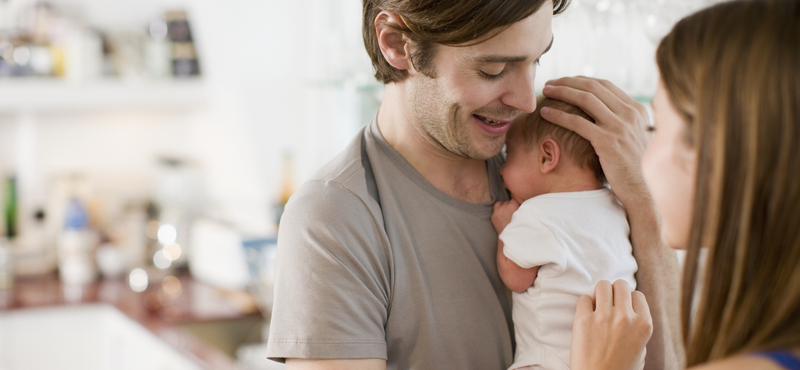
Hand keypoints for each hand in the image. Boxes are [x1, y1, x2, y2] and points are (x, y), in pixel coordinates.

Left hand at [492, 199, 519, 233]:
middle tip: (512, 211)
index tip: (516, 207)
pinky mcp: (493, 217)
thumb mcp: (522, 215)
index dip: (515, 204)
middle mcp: (504, 207)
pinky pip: (495, 211)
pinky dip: (498, 213)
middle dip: (508, 205)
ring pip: (499, 204)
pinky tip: (501, 218)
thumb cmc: (519, 226)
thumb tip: (521, 203)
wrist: (511, 236)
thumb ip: (521, 208)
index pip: (513, 199)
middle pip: (506, 202)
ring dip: (501, 206)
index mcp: (513, 205)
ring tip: (505, 212)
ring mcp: (497, 211)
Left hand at [541, 77, 650, 208]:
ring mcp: (619, 127)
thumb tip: (600, 108)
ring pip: (585, 100)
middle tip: (549, 83)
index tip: (563, 81)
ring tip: (545, 92)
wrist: (638, 190)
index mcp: (636, 109)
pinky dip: (559, 115)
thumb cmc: (629, 166)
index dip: (580, 80)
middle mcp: (630, 114)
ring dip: (561, 92)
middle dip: (567, 82)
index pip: (604, 84)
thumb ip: (620, 120)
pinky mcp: (607, 142)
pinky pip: (578, 122)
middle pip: (593, 88)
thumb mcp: (631, 136)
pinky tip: (545, 112)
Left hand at [570, 280, 652, 369]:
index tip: (622, 310)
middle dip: (614, 292)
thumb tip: (630, 310)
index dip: (628, 301)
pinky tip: (586, 316)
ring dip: (599, 294)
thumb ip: (637, 328)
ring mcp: (604, 318)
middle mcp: (625, 318)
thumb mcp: (640, 350)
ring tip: (597, 307)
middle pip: (621, 285)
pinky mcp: (583, 321)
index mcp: (644, 325)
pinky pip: (583, 298)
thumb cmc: (619, 369)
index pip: (637, 295)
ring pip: (602, 285)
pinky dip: (584, 305)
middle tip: (609, 305)